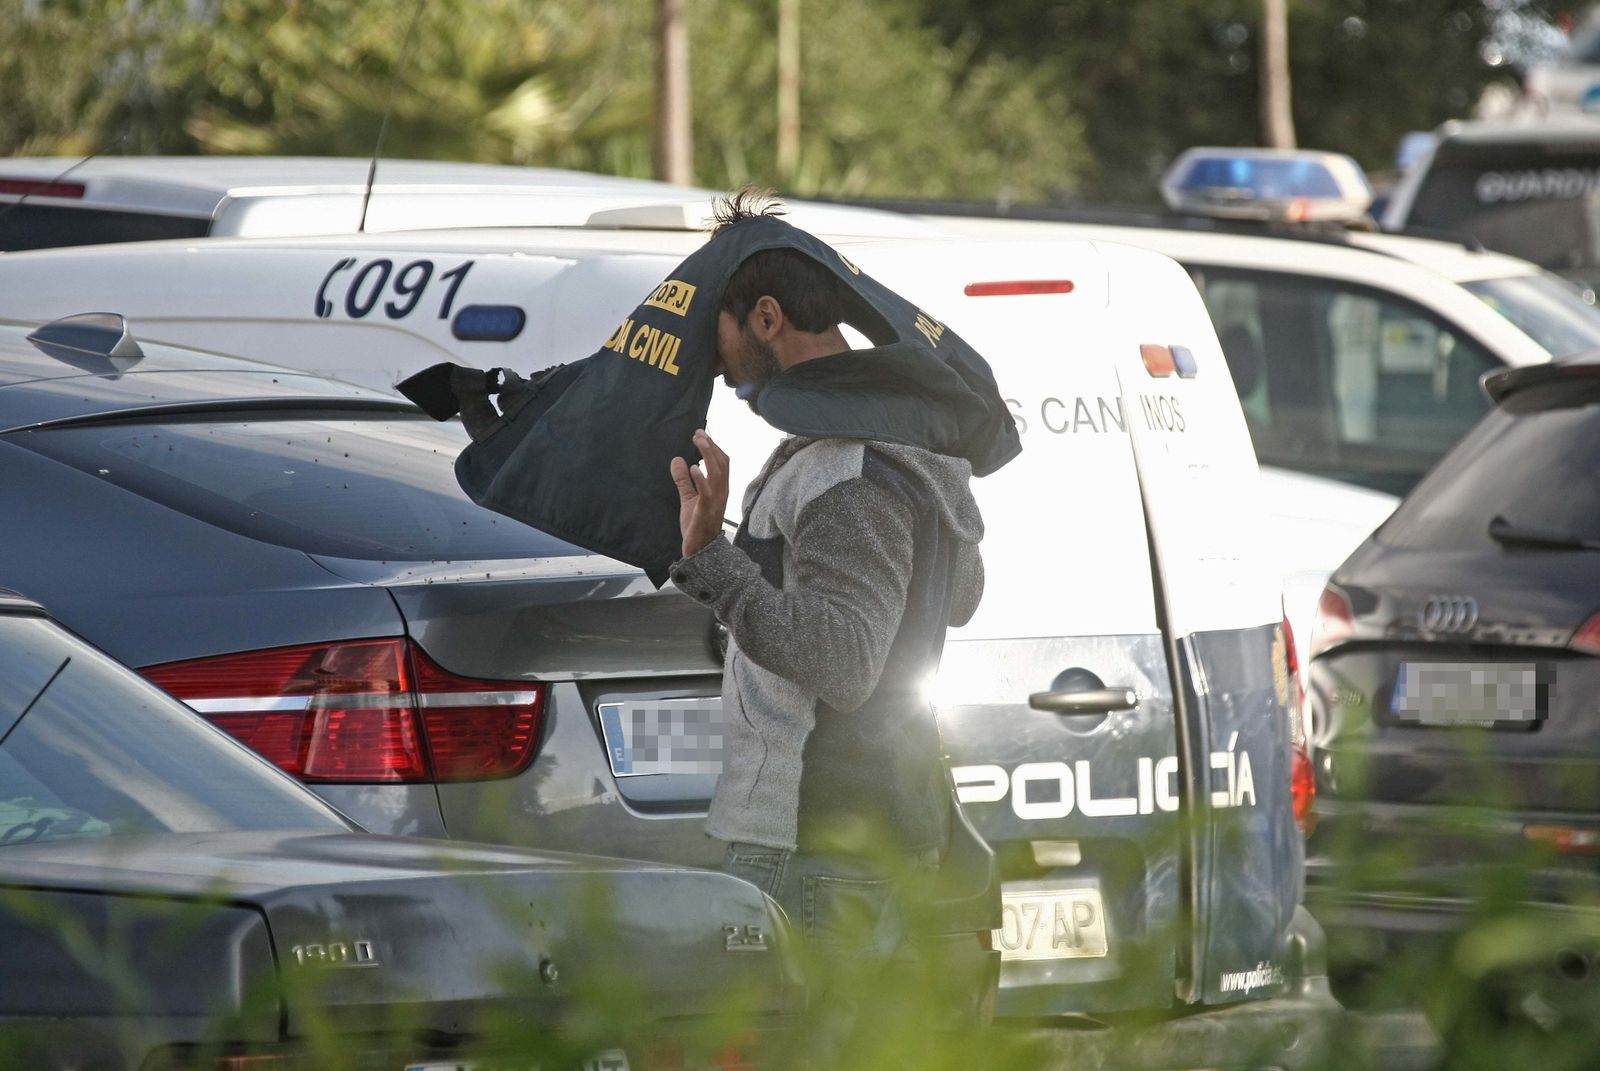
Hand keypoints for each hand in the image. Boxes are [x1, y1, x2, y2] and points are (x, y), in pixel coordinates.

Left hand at [670, 429, 729, 559]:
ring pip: (717, 474)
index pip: (722, 462)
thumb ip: (683, 480)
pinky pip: (707, 492)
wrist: (701, 550)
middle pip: (722, 464)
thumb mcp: (688, 498)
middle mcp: (721, 492)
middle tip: (698, 433)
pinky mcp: (706, 511)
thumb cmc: (697, 524)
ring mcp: (715, 501)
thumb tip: (677, 459)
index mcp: (719, 488)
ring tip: (699, 442)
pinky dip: (701, 479)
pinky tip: (694, 468)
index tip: (701, 433)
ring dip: (708, 456)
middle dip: (711, 446)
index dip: (713, 447)